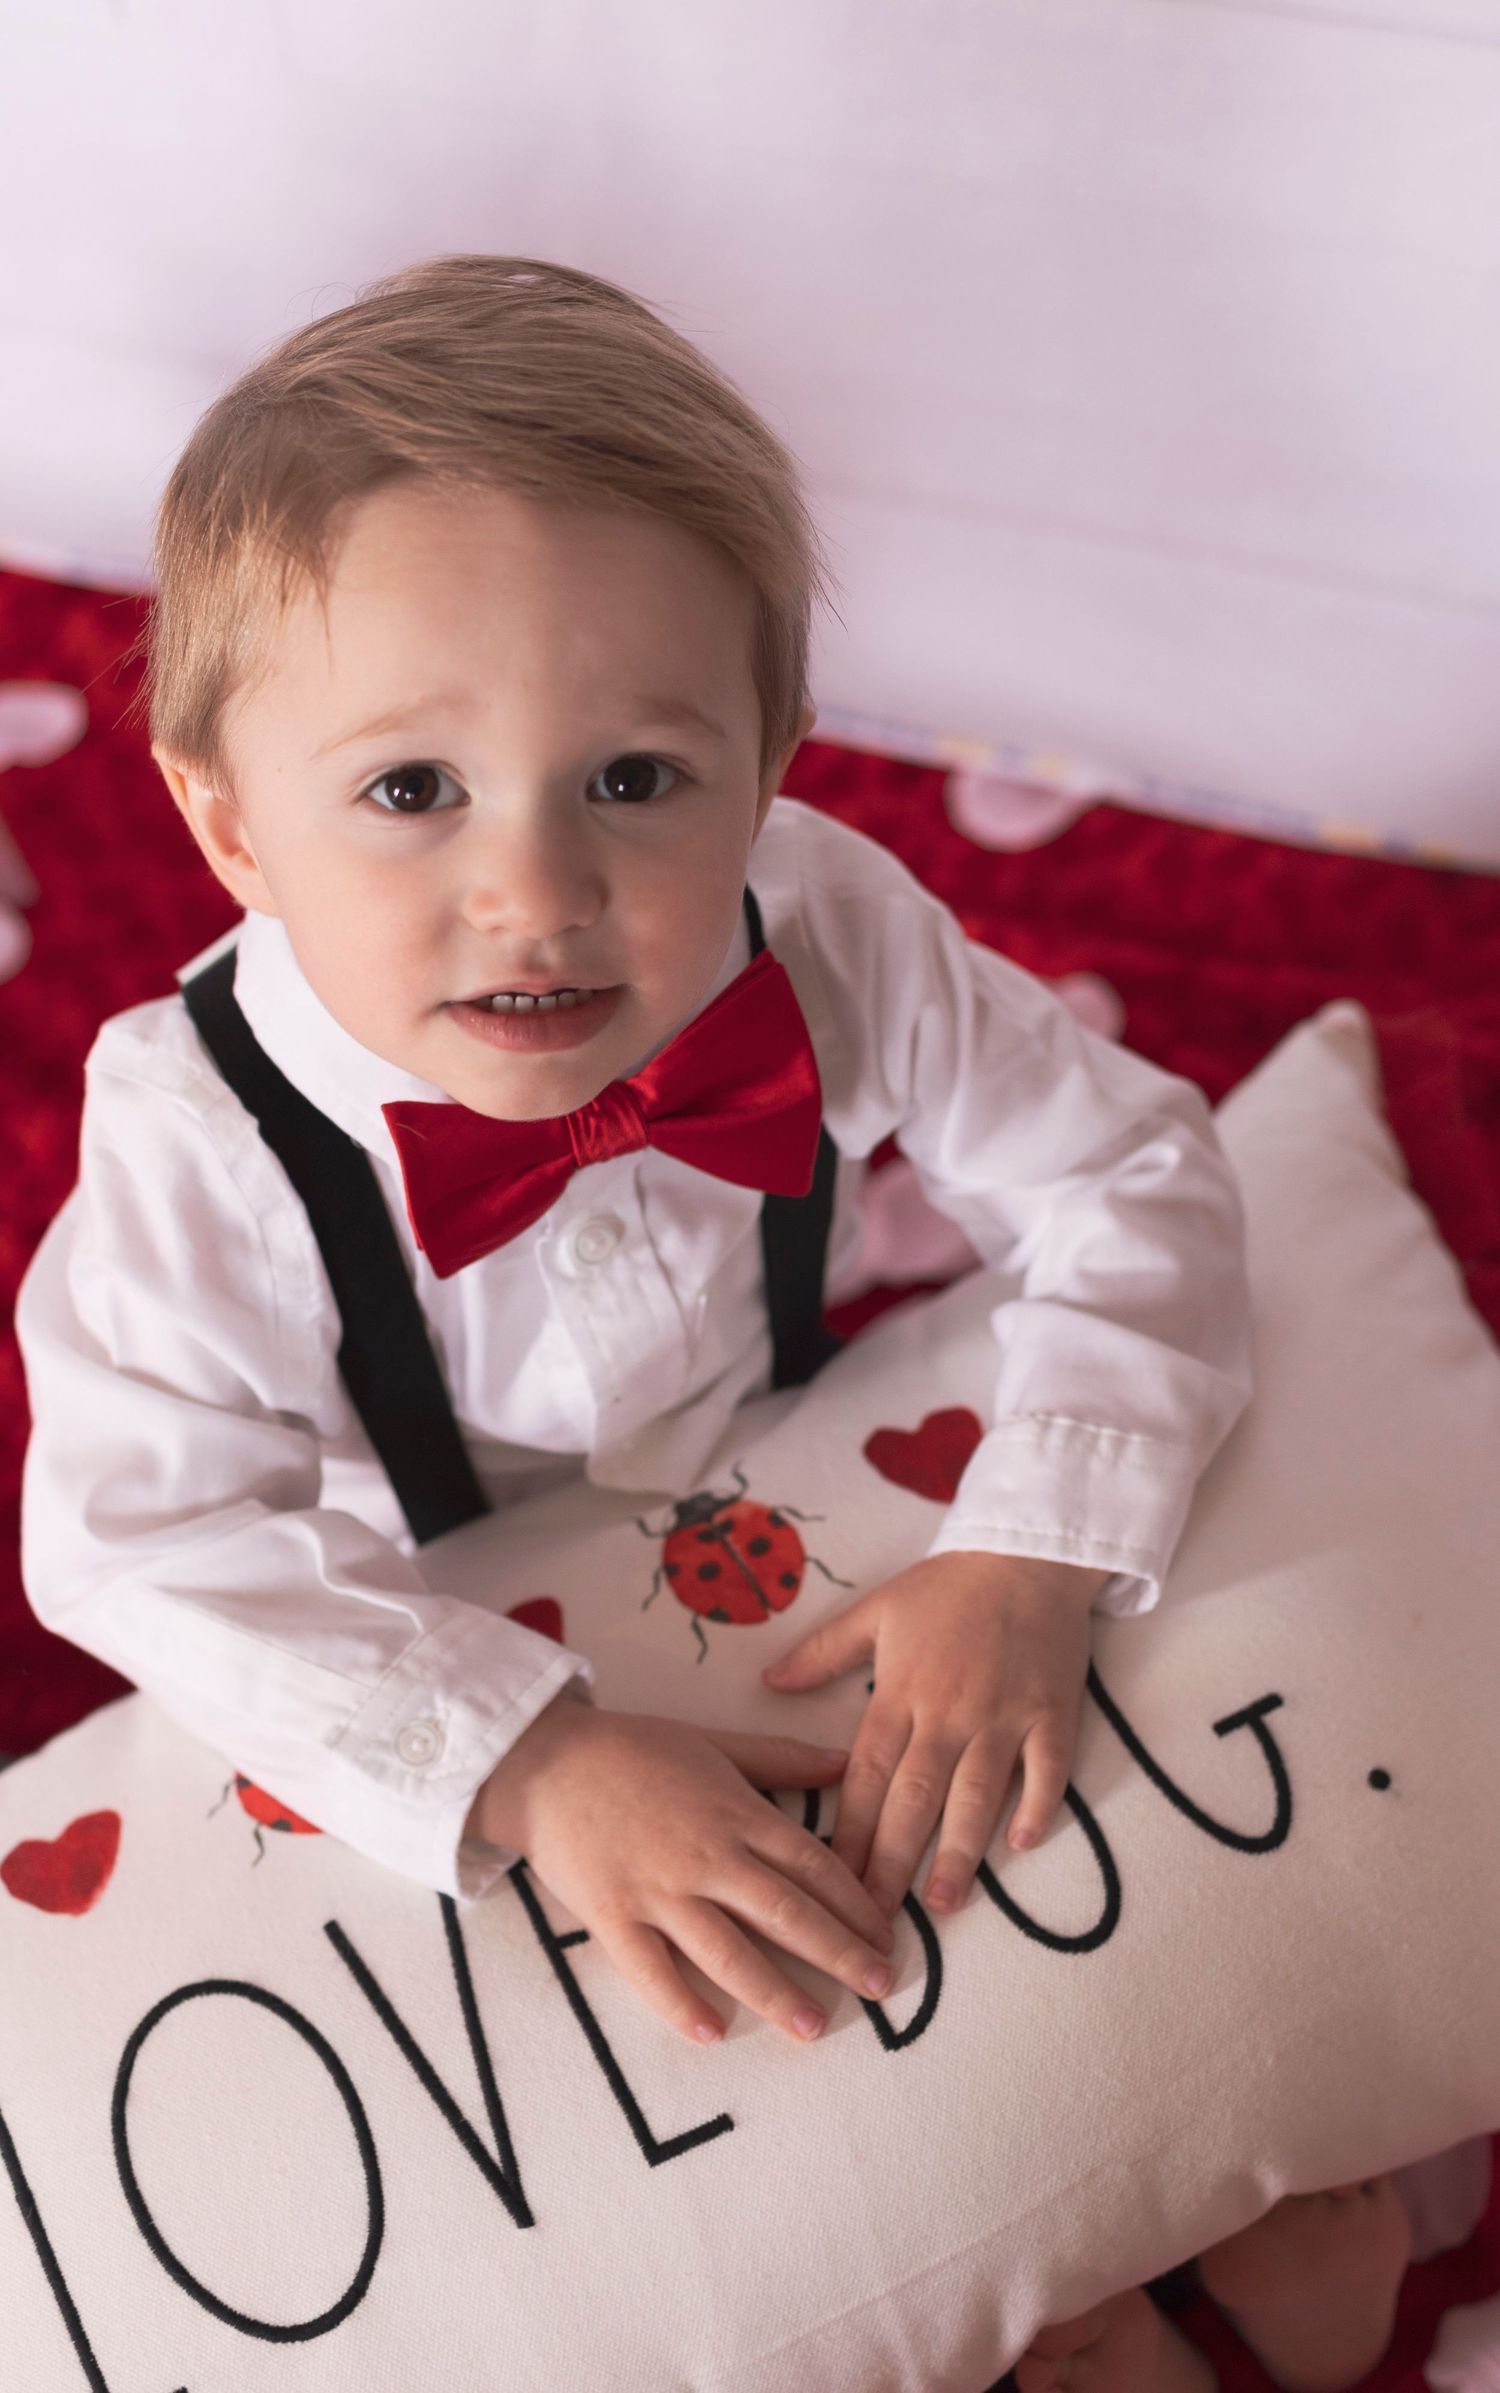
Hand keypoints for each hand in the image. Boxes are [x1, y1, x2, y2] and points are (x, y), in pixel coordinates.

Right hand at [470, 1700, 896, 2046]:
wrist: (545, 1761)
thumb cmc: (633, 1749)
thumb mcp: (713, 1742)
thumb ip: (781, 1758)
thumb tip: (843, 1759)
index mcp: (737, 1813)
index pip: (813, 1865)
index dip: (855, 1903)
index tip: (886, 1935)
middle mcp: (707, 1856)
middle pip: (786, 1912)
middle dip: (839, 1953)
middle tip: (881, 1986)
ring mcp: (659, 1890)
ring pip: (728, 1950)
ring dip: (774, 1992)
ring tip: (813, 2027)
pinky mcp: (612, 1915)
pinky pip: (650, 1970)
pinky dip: (680, 2002)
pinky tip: (711, 2033)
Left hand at [759, 1550, 1106, 1918]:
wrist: (1027, 1552)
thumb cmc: (947, 1585)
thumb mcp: (876, 1610)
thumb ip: (822, 1653)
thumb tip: (768, 1683)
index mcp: (899, 1694)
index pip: (865, 1779)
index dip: (847, 1837)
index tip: (828, 1887)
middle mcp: (949, 1714)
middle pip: (913, 1802)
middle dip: (890, 1867)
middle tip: (874, 1926)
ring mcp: (1004, 1717)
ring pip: (976, 1797)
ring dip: (958, 1854)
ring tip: (943, 1905)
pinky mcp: (1052, 1714)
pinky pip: (1046, 1771)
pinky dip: (1035, 1808)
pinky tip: (1021, 1847)